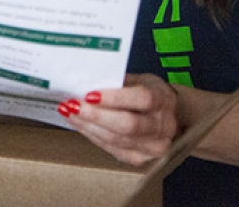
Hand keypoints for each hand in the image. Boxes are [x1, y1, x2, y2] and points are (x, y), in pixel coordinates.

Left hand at [57, 73, 179, 165]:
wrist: (169, 116)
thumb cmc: (148, 93)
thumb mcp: (139, 80)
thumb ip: (117, 82)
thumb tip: (85, 83)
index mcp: (163, 100)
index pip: (142, 99)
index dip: (115, 98)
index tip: (89, 94)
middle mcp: (163, 126)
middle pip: (127, 125)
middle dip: (95, 115)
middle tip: (72, 105)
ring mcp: (153, 147)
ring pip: (116, 139)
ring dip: (87, 126)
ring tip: (69, 113)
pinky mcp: (140, 159)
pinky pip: (111, 148)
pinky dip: (92, 135)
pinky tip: (79, 124)